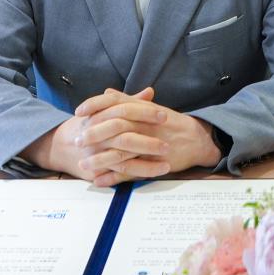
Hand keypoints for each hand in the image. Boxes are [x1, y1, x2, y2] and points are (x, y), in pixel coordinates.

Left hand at [45, 87, 220, 185]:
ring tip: (83, 165)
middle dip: (93, 135)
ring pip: (120, 153)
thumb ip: (128, 100)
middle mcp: (144, 126)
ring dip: (99, 160)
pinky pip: (130, 172)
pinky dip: (114, 178)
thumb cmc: (172, 123)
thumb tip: (107, 92)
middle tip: (76, 141)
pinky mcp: (153, 164)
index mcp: (142, 111)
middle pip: (114, 128)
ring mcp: (148, 146)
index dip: (94, 106)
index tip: (78, 112)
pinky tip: (99, 181)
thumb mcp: (150, 108)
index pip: (114, 104)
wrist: (197, 139)